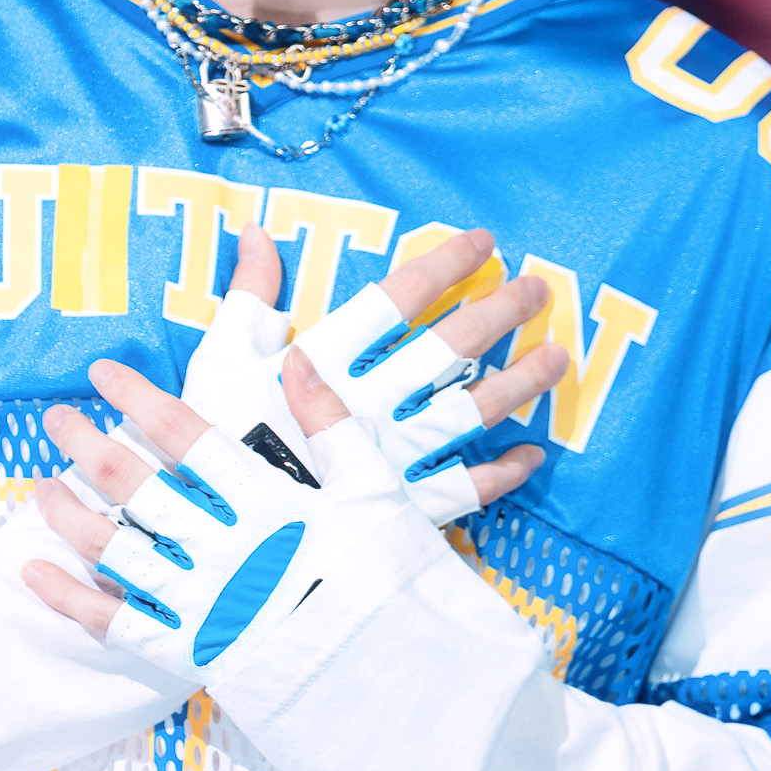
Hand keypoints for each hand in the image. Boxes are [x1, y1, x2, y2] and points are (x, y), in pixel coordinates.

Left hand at [25, 349, 380, 652]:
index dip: (137, 397)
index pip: (184, 433)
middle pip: (133, 483)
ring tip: (41, 486)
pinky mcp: (190, 651)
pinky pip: (113, 622)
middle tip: (57, 418)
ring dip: (68, 514)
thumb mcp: (374, 489)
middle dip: (86, 444)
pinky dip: (68, 596)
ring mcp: (201, 600)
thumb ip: (329, 421)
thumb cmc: (392, 579)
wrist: (399, 680)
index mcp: (265, 498)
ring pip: (112, 547)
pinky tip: (34, 570)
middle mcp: (222, 544)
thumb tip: (295, 359)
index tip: (103, 372)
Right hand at [184, 224, 568, 524]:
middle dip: (500, 312)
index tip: (483, 242)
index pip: (398, 297)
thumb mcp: (219, 361)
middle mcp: (371, 400)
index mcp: (327, 358)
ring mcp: (392, 456)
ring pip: (473, 410)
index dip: (445, 263)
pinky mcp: (402, 507)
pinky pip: (466, 488)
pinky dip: (504, 473)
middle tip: (538, 289)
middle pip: (450, 346)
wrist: (221, 538)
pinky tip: (531, 456)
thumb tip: (259, 232)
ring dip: (521, 382)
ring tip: (558, 357)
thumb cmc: (213, 443)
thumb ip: (248, 296)